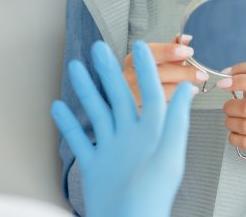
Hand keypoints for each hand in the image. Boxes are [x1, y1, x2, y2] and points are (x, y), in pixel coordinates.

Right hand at [52, 40, 195, 216]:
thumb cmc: (152, 199)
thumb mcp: (168, 158)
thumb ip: (176, 123)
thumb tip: (188, 90)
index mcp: (152, 133)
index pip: (149, 92)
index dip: (146, 69)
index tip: (138, 46)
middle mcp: (131, 137)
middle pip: (117, 96)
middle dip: (107, 71)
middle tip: (98, 48)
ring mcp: (111, 150)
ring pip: (96, 112)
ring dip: (85, 90)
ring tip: (75, 67)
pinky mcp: (95, 165)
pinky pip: (79, 139)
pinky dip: (67, 123)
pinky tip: (57, 106)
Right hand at [122, 35, 205, 106]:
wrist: (130, 101)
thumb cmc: (147, 77)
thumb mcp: (157, 62)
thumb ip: (171, 49)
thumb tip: (186, 39)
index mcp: (134, 60)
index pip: (149, 51)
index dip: (169, 51)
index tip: (187, 51)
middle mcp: (128, 77)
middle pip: (155, 73)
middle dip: (181, 73)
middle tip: (200, 73)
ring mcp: (130, 96)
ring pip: (155, 92)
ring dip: (178, 90)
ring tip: (193, 88)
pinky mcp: (136, 112)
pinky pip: (156, 108)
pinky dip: (172, 104)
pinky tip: (182, 101)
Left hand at [216, 59, 245, 170]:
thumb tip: (226, 77)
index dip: (241, 78)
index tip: (223, 82)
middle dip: (230, 107)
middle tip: (227, 108)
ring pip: (244, 125)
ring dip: (230, 123)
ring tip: (232, 122)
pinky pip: (245, 142)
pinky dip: (233, 137)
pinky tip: (236, 135)